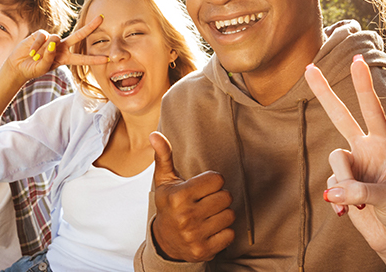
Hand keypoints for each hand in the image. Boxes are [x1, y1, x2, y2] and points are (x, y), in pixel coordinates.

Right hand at [0, 15, 107, 85]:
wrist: (18, 65)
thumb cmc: (33, 69)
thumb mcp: (42, 68)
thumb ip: (49, 57)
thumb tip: (53, 41)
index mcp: (65, 58)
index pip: (82, 59)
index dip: (94, 59)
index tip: (107, 59)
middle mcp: (61, 47)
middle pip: (78, 36)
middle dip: (90, 27)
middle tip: (101, 18)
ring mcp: (52, 40)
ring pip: (55, 39)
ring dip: (45, 50)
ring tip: (35, 57)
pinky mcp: (41, 34)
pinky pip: (43, 38)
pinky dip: (36, 46)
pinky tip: (31, 52)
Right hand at [149, 131, 235, 261]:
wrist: (165, 241)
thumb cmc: (169, 205)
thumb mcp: (165, 181)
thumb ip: (164, 156)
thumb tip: (155, 135)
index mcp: (178, 196)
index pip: (217, 179)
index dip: (212, 182)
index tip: (202, 188)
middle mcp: (186, 216)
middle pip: (226, 196)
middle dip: (218, 197)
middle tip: (205, 202)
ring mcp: (195, 235)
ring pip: (230, 215)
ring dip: (222, 215)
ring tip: (208, 216)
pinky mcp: (204, 250)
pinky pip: (230, 234)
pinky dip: (224, 232)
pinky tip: (210, 230)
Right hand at [305, 56, 385, 253]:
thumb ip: (361, 191)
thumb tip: (333, 191)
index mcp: (385, 145)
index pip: (372, 110)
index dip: (363, 86)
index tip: (358, 60)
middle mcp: (366, 150)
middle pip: (341, 116)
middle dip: (325, 93)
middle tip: (308, 68)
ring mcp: (353, 167)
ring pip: (334, 162)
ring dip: (343, 185)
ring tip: (358, 203)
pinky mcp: (342, 185)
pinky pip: (329, 185)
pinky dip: (336, 201)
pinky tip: (348, 213)